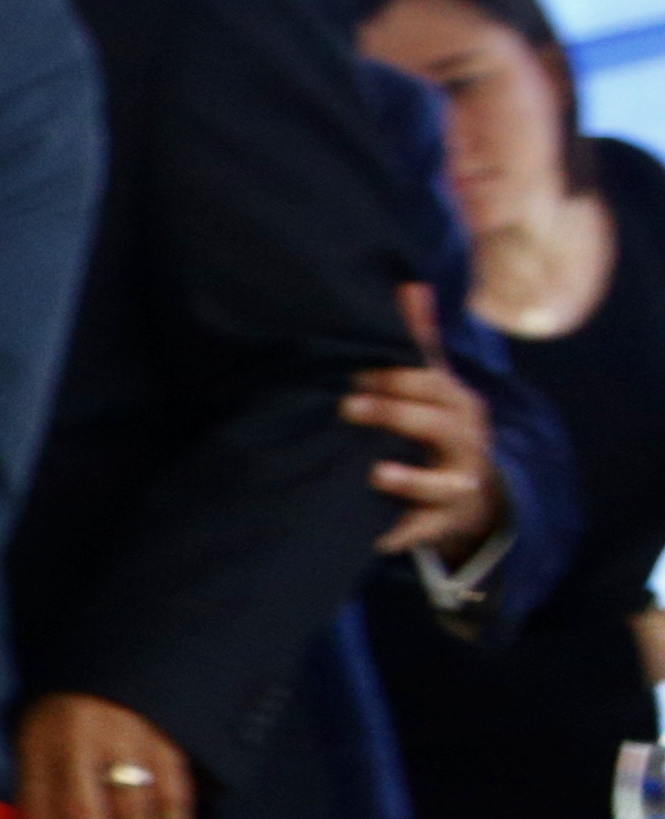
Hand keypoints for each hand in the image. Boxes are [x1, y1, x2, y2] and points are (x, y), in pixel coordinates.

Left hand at [16, 690, 195, 818]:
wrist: (110, 655)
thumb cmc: (64, 710)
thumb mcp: (34, 738)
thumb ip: (38, 786)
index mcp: (47, 742)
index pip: (53, 809)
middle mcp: (87, 741)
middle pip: (95, 814)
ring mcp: (131, 740)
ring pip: (136, 809)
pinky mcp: (167, 739)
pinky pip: (173, 795)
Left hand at [355, 293, 497, 558]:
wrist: (470, 494)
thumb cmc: (435, 425)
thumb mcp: (431, 385)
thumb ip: (418, 342)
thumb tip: (410, 285)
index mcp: (457, 404)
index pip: (434, 384)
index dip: (397, 377)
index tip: (355, 371)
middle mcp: (465, 442)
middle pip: (439, 425)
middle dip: (396, 414)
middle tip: (347, 406)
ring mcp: (458, 485)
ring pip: (442, 484)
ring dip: (409, 479)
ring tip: (375, 473)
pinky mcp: (441, 523)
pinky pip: (422, 530)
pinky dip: (399, 532)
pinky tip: (373, 533)